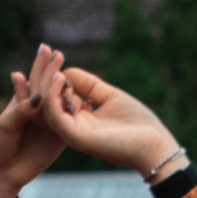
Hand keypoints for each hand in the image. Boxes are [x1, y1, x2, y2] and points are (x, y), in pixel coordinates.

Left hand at [0, 44, 70, 197]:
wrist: (4, 173)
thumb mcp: (6, 125)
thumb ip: (21, 110)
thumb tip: (38, 98)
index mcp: (21, 102)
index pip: (32, 80)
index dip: (39, 65)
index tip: (46, 50)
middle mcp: (37, 109)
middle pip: (48, 86)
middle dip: (54, 69)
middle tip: (59, 54)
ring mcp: (50, 121)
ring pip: (60, 101)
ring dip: (66, 88)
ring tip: (70, 77)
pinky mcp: (60, 135)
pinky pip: (69, 120)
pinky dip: (74, 109)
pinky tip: (81, 100)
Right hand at [42, 67, 184, 179]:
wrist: (154, 145)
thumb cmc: (137, 123)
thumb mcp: (109, 96)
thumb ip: (88, 85)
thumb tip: (67, 70)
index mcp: (77, 120)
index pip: (54, 97)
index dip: (49, 76)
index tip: (52, 54)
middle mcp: (71, 128)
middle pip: (44, 102)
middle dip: (42, 76)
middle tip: (44, 52)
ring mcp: (72, 134)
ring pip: (45, 108)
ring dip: (46, 83)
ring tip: (53, 64)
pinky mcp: (76, 138)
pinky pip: (55, 115)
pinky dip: (52, 96)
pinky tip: (60, 78)